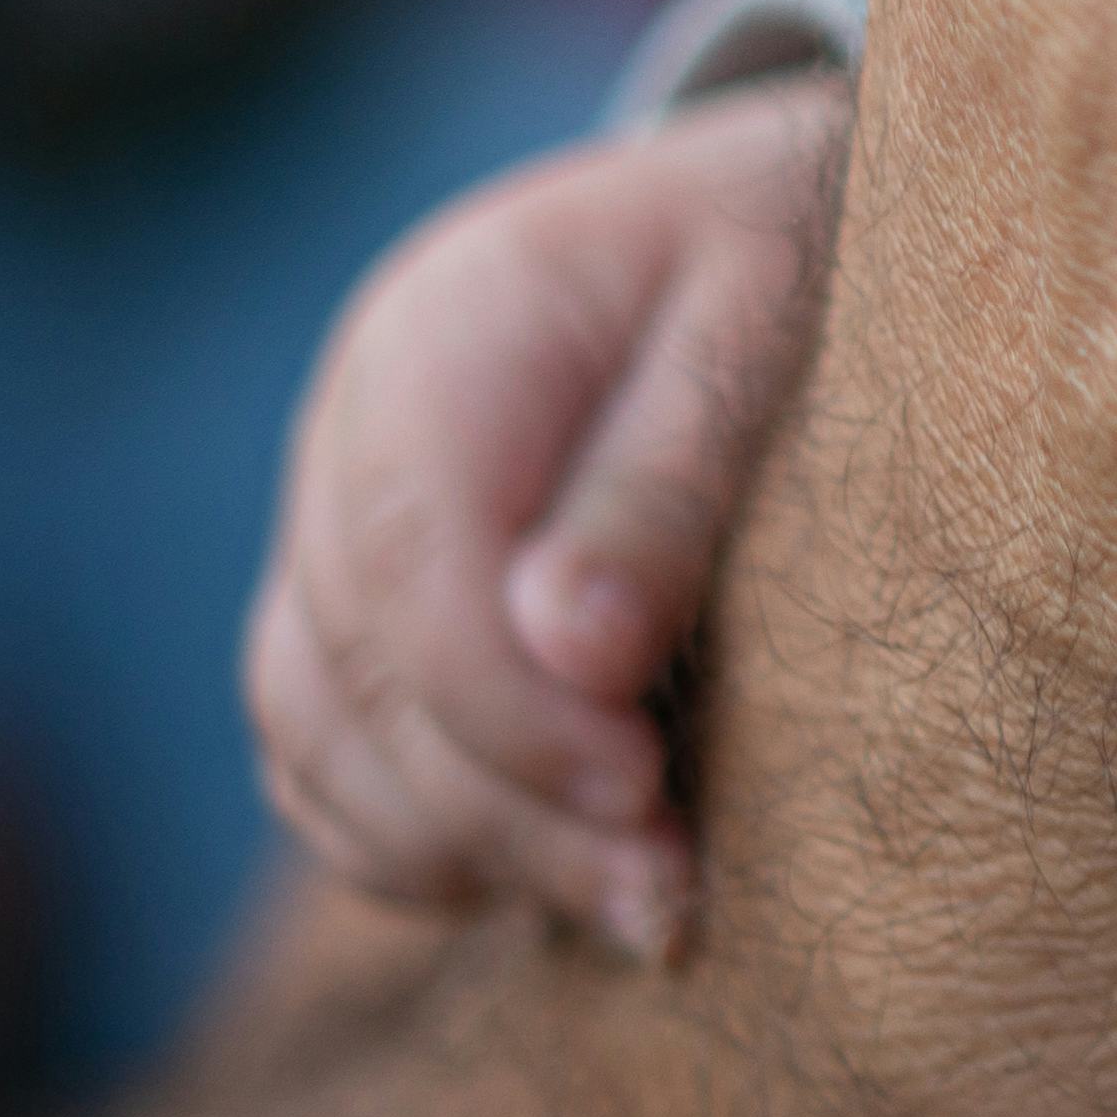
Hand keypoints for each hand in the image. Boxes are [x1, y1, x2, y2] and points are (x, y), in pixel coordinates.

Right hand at [244, 77, 844, 961]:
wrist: (756, 209)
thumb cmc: (795, 252)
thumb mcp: (774, 315)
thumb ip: (667, 477)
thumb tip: (569, 652)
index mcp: (448, 330)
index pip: (416, 570)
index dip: (513, 714)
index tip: (647, 796)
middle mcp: (351, 426)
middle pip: (362, 674)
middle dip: (509, 812)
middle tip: (671, 902)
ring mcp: (331, 511)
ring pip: (320, 731)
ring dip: (460, 846)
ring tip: (637, 908)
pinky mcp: (351, 591)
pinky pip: (323, 747)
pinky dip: (410, 834)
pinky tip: (545, 879)